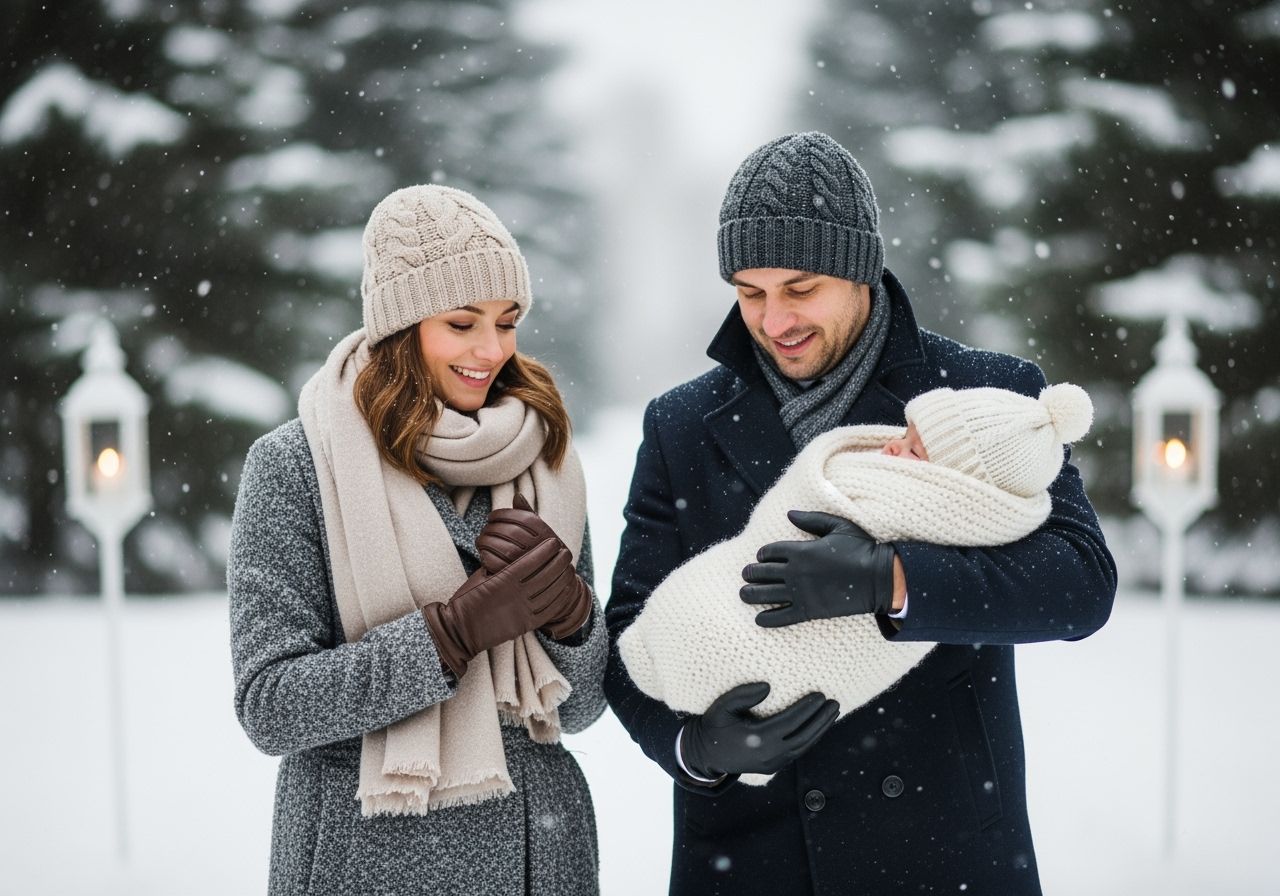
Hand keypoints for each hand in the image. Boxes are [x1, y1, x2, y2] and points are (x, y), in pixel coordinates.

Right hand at [422, 537, 576, 676]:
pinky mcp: (524, 625)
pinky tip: (566, 590)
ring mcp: (522, 612)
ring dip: (562, 579)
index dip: (545, 550)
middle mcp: (516, 595)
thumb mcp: (480, 576)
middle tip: (566, 552)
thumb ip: (499, 565)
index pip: (531, 561)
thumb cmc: (467, 600)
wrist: (460, 632)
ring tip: (570, 569)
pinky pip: (548, 612)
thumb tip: (515, 554)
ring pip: (550, 593)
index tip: (553, 542)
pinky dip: (560, 599)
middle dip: (559, 562)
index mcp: (503, 579)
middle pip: (545, 575)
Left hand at [476, 493, 558, 571]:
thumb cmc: (542, 554)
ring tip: (481, 540)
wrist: (551, 585)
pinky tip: (484, 553)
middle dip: (490, 527)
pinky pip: (490, 560)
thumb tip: (517, 495)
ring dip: (483, 539)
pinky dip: (483, 554)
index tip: (492, 516)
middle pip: (506, 530)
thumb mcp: (541, 534)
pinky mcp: (511, 578)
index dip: (502, 514)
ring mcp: (524, 564)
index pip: (520, 517)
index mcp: (546, 535)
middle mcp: (537, 549)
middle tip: (485, 528)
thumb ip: (529, 514)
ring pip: (496, 545)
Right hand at [680, 682, 839, 778]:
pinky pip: (798, 751)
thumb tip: (768, 686)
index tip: (820, 695)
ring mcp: (772, 764)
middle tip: (835, 703)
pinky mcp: (774, 767)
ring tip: (833, 713)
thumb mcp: (722, 707)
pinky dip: (811, 738)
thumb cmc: (714, 727)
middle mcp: (768, 754)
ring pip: (804, 746)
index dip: (807, 709)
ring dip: (820, 729)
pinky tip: (818, 726)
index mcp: (756, 739)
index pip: (790, 722)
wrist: (706, 755)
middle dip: (821, 719)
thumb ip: (742, 694)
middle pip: (803, 736)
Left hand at [741, 511, 895, 626]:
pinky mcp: (809, 611)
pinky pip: (782, 617)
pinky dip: (768, 619)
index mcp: (802, 550)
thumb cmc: (861, 548)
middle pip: (763, 573)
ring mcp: (801, 593)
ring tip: (743, 594)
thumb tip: (789, 514)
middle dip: (751, 573)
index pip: (770, 552)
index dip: (762, 554)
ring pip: (766, 594)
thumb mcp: (838, 526)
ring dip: (751, 594)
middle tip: (746, 575)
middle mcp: (796, 572)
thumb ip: (811, 520)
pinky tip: (759, 619)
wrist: (879, 578)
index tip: (760, 557)